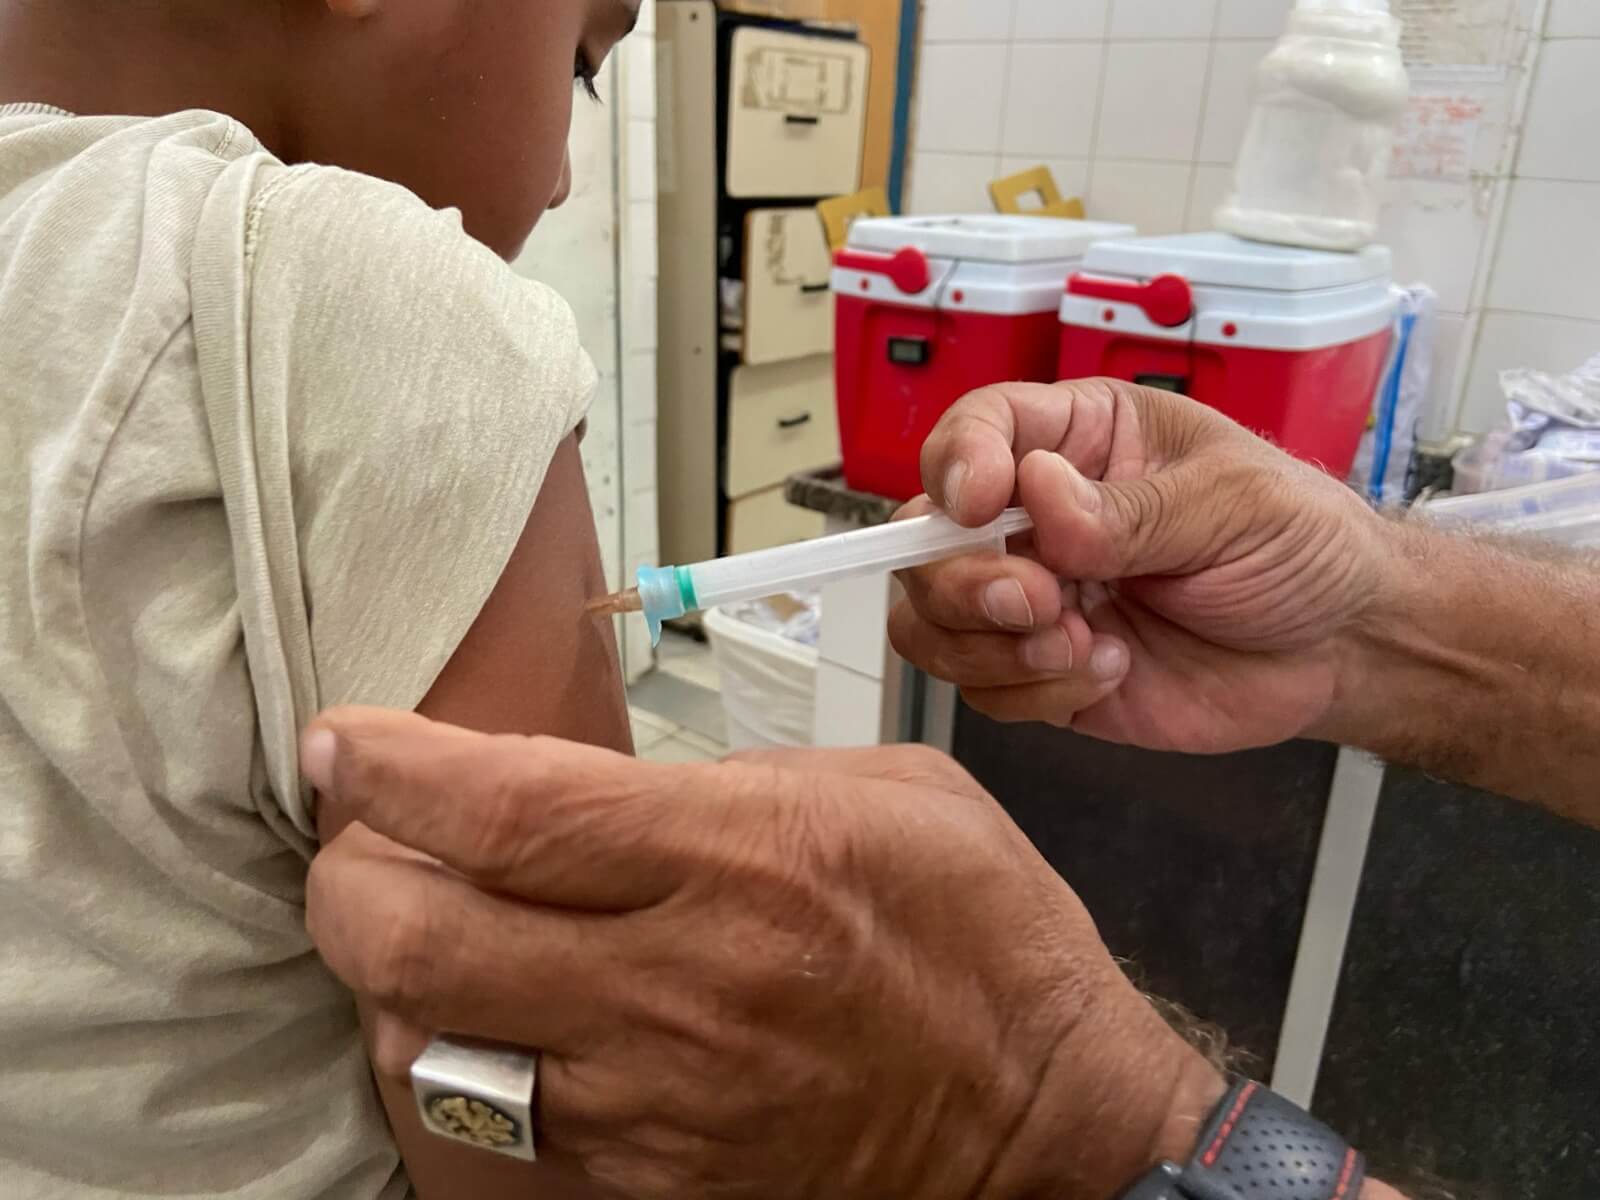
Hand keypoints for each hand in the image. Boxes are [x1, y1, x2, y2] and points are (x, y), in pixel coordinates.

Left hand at [302, 708, 1222, 1199]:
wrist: (1045, 1125)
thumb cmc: (984, 935)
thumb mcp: (885, 790)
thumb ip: (731, 778)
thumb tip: (610, 792)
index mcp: (739, 858)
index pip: (505, 812)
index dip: (392, 770)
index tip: (341, 742)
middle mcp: (676, 984)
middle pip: (417, 941)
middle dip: (346, 877)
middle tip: (357, 833)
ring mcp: (654, 1098)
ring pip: (428, 1047)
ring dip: (388, 973)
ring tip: (416, 917)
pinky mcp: (654, 1173)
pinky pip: (500, 1118)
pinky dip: (460, 1054)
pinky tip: (489, 1009)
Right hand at [890, 379, 1391, 752]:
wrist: (1341, 648)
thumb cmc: (1300, 545)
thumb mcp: (1233, 504)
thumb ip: (1131, 510)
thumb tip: (1039, 493)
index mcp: (1078, 441)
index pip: (975, 431)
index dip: (955, 464)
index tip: (979, 502)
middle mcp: (1036, 517)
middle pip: (924, 540)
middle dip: (963, 580)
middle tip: (1038, 602)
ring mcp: (1033, 599)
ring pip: (931, 622)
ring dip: (989, 646)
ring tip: (1081, 646)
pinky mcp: (1042, 672)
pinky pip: (983, 690)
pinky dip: (1031, 692)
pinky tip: (1109, 671)